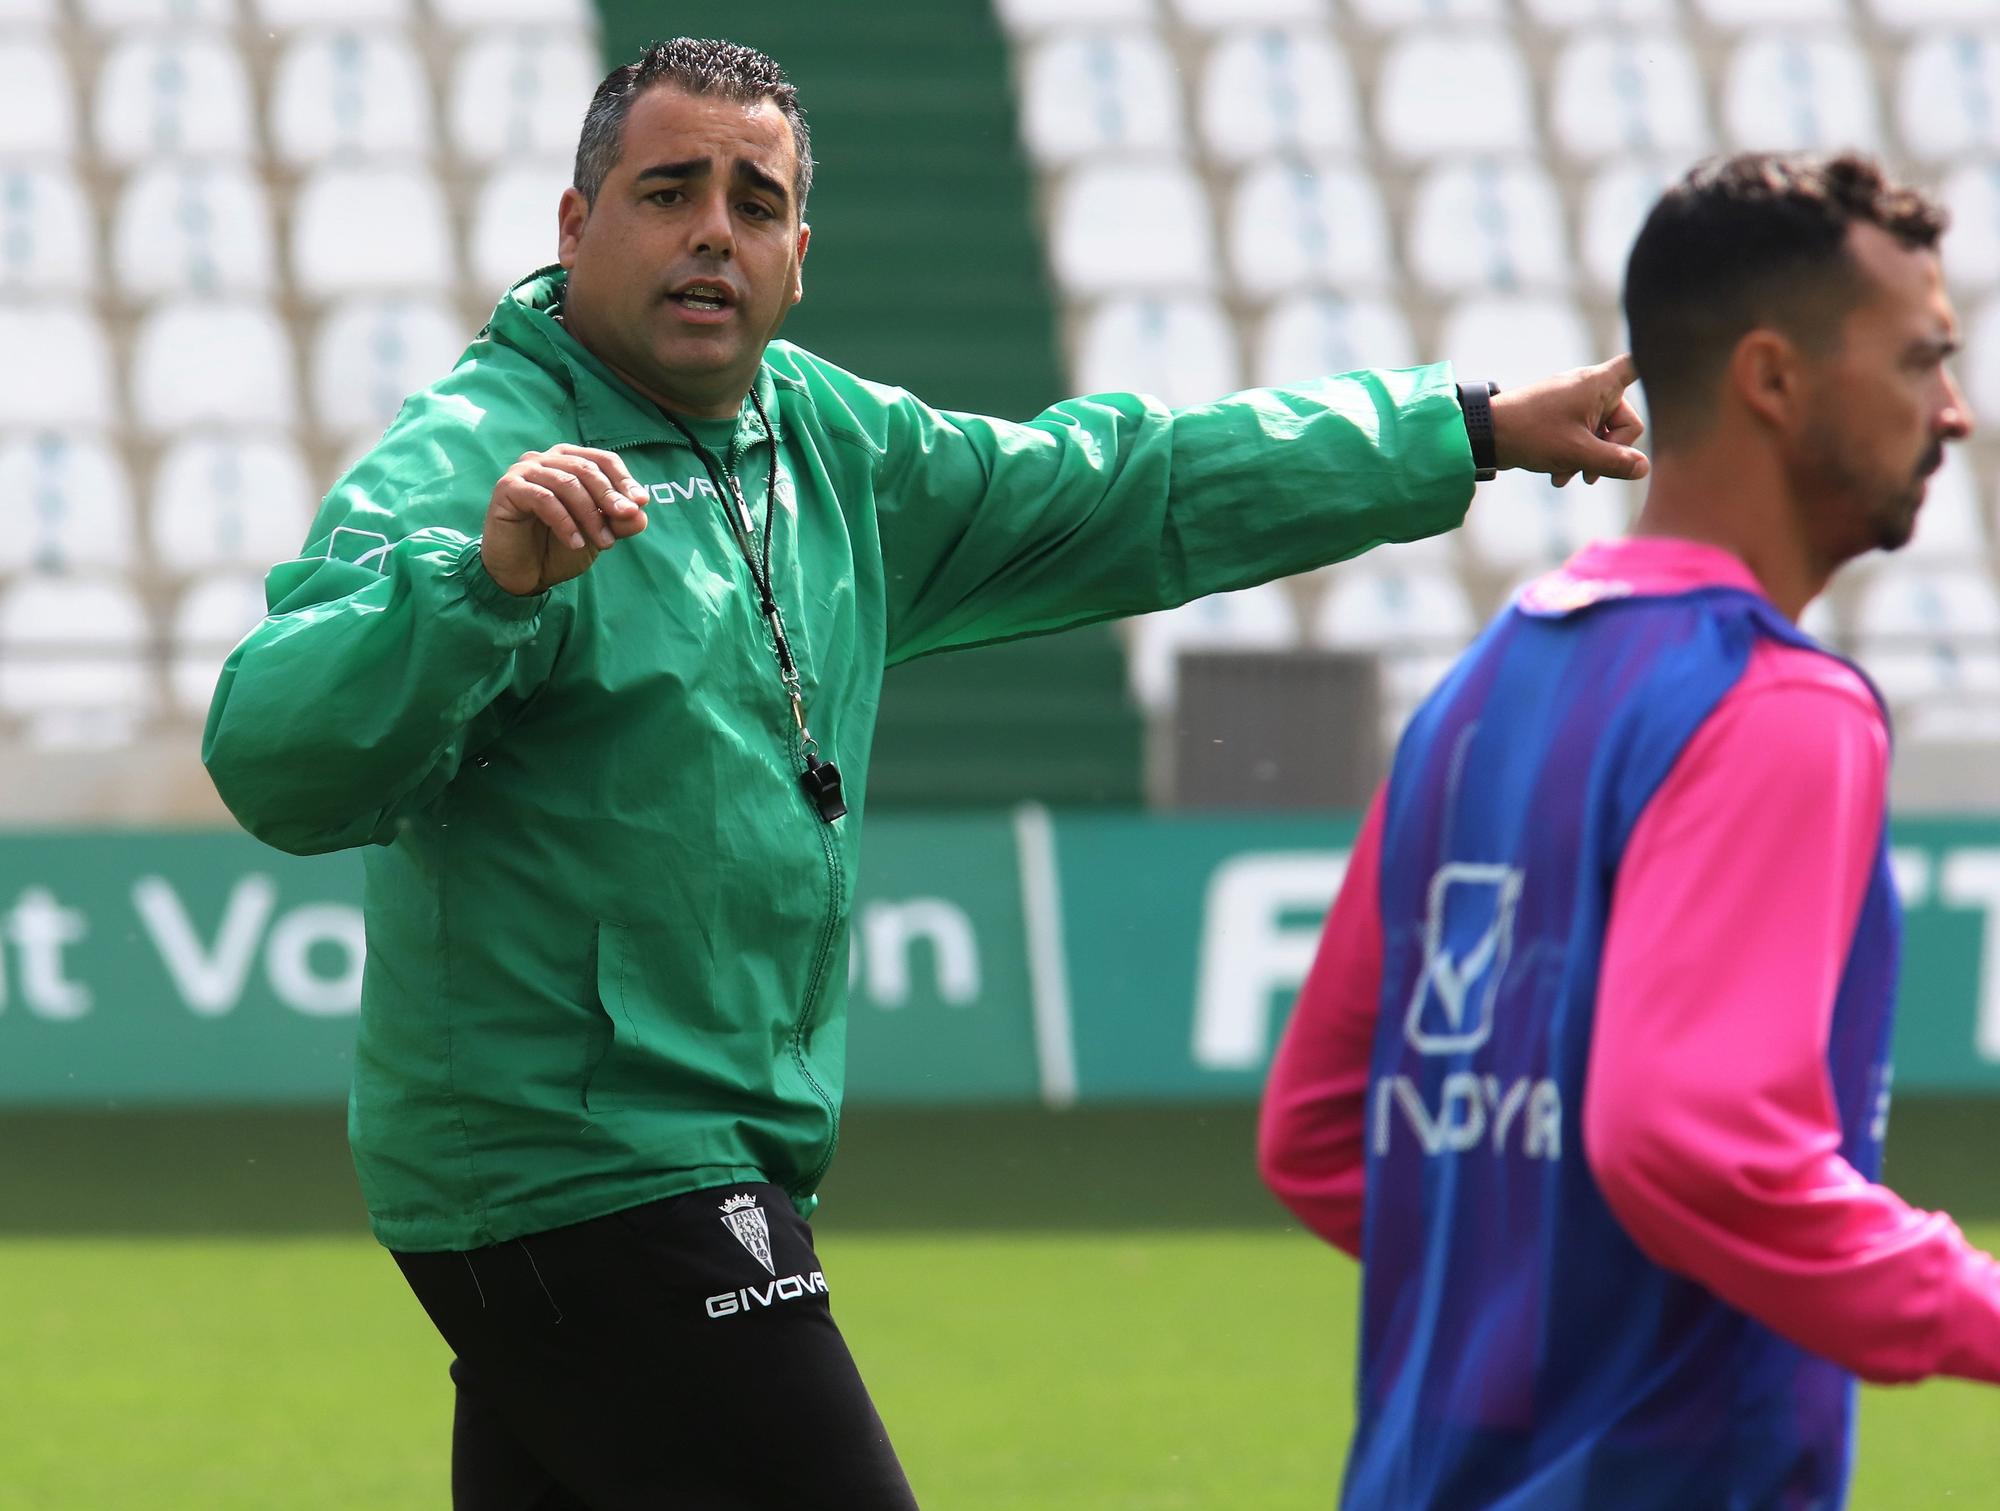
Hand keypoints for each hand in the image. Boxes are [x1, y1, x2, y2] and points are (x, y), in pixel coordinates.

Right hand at [482, 444, 652, 595]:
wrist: (522, 573)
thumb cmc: (558, 548)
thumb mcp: (596, 535)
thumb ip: (618, 522)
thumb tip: (640, 512)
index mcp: (568, 462)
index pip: (603, 460)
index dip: (624, 480)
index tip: (641, 503)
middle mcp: (545, 460)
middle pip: (586, 469)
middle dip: (610, 496)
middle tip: (625, 519)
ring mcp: (524, 471)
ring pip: (566, 483)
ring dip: (590, 514)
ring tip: (604, 542)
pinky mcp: (508, 489)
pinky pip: (543, 498)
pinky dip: (565, 522)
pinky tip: (575, 543)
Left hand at [1490, 354, 1648, 487]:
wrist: (1485, 433)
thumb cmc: (1531, 434)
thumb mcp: (1577, 453)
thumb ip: (1614, 462)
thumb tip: (1643, 469)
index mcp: (1599, 384)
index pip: (1639, 364)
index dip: (1658, 362)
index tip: (1676, 356)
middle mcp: (1590, 388)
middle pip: (1624, 420)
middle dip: (1609, 450)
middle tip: (1590, 472)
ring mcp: (1574, 402)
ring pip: (1600, 434)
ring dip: (1589, 459)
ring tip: (1569, 476)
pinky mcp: (1560, 417)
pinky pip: (1582, 436)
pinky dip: (1574, 455)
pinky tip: (1558, 475)